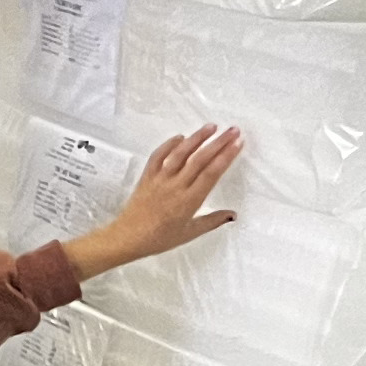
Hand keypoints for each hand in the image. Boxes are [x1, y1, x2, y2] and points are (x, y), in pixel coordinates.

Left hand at [69, 125, 242, 277]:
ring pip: (180, 154)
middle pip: (200, 159)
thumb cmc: (160, 238)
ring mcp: (159, 179)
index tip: (238, 143)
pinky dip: (169, 145)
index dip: (226, 156)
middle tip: (233, 130)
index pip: (212, 173)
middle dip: (218, 142)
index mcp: (189, 200)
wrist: (127, 238)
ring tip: (211, 126)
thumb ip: (212, 221)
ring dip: (196, 138)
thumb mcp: (190, 233)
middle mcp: (176, 186)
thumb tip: (233, 214)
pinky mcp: (146, 177)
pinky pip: (157, 156)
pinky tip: (180, 137)